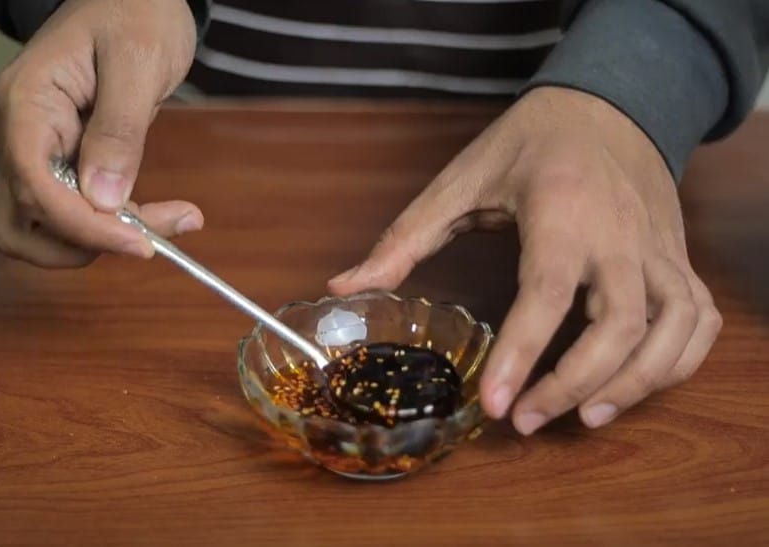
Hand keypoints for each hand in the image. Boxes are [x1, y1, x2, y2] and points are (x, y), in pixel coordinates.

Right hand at [0, 0, 202, 266]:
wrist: (133, 0)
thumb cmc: (134, 13)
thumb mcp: (137, 63)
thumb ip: (118, 130)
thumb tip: (101, 199)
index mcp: (24, 103)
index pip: (34, 186)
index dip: (83, 226)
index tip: (140, 244)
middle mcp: (15, 133)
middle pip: (27, 221)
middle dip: (89, 241)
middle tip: (155, 236)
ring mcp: (32, 151)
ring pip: (43, 229)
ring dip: (98, 242)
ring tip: (164, 221)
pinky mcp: (58, 164)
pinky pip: (73, 214)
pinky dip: (111, 227)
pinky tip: (162, 214)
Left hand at [328, 87, 721, 433]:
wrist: (607, 104)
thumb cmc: (529, 143)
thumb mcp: (461, 181)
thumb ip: (404, 238)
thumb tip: (342, 286)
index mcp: (561, 211)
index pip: (548, 292)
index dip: (522, 353)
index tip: (494, 405)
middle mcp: (621, 234)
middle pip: (620, 325)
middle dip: (574, 384)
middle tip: (524, 421)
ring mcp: (660, 248)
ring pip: (672, 330)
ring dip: (635, 384)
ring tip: (584, 418)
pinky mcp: (679, 258)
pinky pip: (698, 321)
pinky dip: (677, 362)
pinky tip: (634, 384)